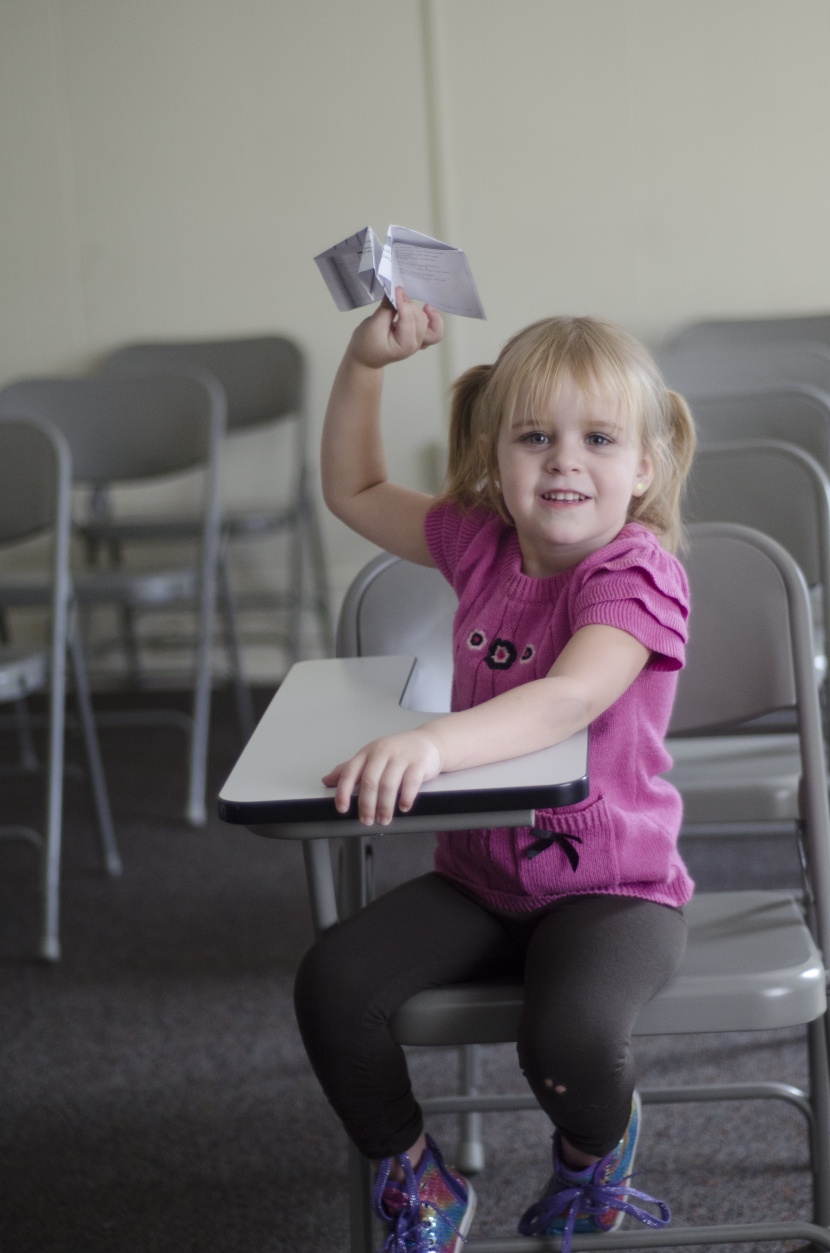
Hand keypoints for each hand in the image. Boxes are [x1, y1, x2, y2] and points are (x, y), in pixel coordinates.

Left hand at [322, 728, 442, 825]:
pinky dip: (406, 798)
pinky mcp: (419, 763)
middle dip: (366, 805)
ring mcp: (401, 757)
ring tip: (384, 819)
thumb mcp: (371, 757)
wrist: (428, 741)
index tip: (342, 809)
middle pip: (370, 782)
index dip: (343, 791)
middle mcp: (382, 752)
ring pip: (389, 785)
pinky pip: (410, 783)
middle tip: (366, 820)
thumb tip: (327, 780)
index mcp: (368, 753)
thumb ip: (350, 769)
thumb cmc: (397, 751)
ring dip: (385, 806)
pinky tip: (403, 807)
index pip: (350, 772)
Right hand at [347, 288, 443, 369]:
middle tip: (397, 295)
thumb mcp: (373, 324)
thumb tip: (396, 290)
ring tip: (415, 302)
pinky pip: (434, 331)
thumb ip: (387, 307)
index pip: (408, 318)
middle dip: (410, 305)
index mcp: (404, 344)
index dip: (402, 301)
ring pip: (431, 326)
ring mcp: (419, 343)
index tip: (396, 288)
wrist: (364, 358)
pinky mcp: (418, 339)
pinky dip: (434, 321)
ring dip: (423, 312)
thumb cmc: (366, 343)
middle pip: (421, 320)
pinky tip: (427, 309)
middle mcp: (415, 345)